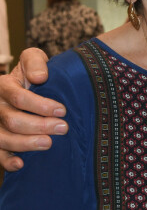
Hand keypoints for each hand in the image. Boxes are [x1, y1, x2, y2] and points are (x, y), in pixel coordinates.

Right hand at [0, 48, 67, 170]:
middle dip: (39, 126)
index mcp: (3, 86)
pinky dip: (7, 161)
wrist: (26, 84)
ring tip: (49, 143)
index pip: (19, 98)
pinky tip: (21, 164)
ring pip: (3, 139)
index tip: (62, 110)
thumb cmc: (32, 71)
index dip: (41, 105)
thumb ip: (35, 63)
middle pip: (12, 120)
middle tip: (63, 128)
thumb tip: (40, 77)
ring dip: (27, 143)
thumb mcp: (33, 58)